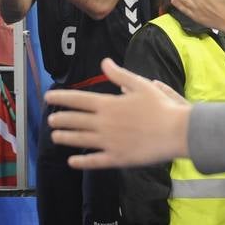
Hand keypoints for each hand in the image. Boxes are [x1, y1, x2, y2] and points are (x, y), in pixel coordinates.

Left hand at [46, 59, 190, 167]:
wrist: (176, 132)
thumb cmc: (160, 106)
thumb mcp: (140, 84)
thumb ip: (119, 74)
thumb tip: (104, 62)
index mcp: (108, 104)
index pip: (78, 99)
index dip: (61, 98)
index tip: (48, 97)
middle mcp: (104, 123)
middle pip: (75, 120)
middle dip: (60, 119)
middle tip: (50, 119)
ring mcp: (109, 142)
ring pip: (80, 140)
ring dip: (65, 137)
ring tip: (54, 136)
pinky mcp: (117, 158)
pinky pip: (95, 161)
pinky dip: (81, 162)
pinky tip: (71, 161)